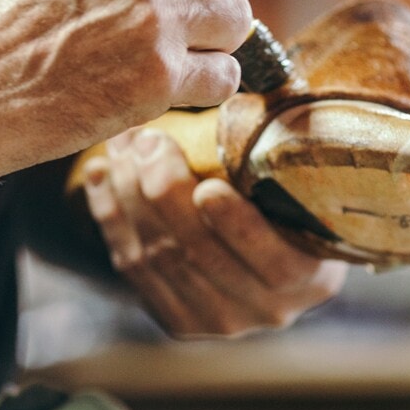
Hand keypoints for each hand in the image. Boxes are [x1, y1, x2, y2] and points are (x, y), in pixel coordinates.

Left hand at [81, 127, 348, 337]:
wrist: (270, 253)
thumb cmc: (289, 195)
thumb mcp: (299, 179)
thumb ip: (280, 151)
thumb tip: (252, 88)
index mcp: (309, 278)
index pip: (275, 262)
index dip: (238, 227)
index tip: (209, 188)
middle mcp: (265, 310)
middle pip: (201, 255)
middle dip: (165, 192)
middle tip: (148, 140)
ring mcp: (216, 320)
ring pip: (158, 258)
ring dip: (130, 195)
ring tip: (121, 146)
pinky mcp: (175, 319)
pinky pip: (131, 267)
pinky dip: (110, 216)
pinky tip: (100, 174)